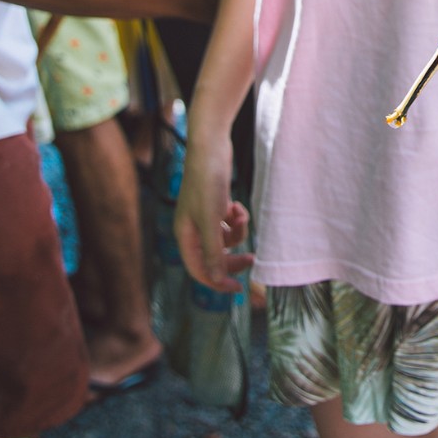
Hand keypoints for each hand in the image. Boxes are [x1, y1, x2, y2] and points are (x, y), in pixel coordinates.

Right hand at [175, 137, 252, 290]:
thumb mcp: (211, 221)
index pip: (199, 270)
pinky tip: (237, 206)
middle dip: (232, 259)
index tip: (238, 289)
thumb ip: (213, 251)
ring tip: (240, 217)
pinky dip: (236, 218)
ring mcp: (204, 218)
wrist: (210, 148)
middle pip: (213, 258)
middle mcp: (192, 230)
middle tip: (252, 260)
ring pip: (224, 240)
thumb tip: (215, 278)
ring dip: (237, 233)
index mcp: (185, 236)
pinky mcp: (216, 206)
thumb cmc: (206, 182)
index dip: (217, 282)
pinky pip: (228, 223)